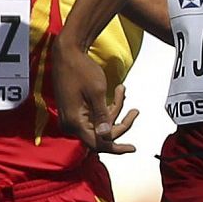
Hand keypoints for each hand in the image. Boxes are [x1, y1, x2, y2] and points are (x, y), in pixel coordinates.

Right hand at [51, 39, 137, 153]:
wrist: (67, 53)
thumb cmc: (81, 69)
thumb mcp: (97, 93)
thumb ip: (103, 116)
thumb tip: (106, 136)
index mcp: (75, 122)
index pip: (98, 144)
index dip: (116, 148)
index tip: (133, 148)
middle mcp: (71, 123)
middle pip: (101, 135)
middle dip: (120, 122)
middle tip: (135, 110)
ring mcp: (72, 117)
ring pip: (100, 124)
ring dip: (115, 109)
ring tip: (122, 90)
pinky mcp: (75, 110)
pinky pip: (94, 116)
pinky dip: (107, 106)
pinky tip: (117, 91)